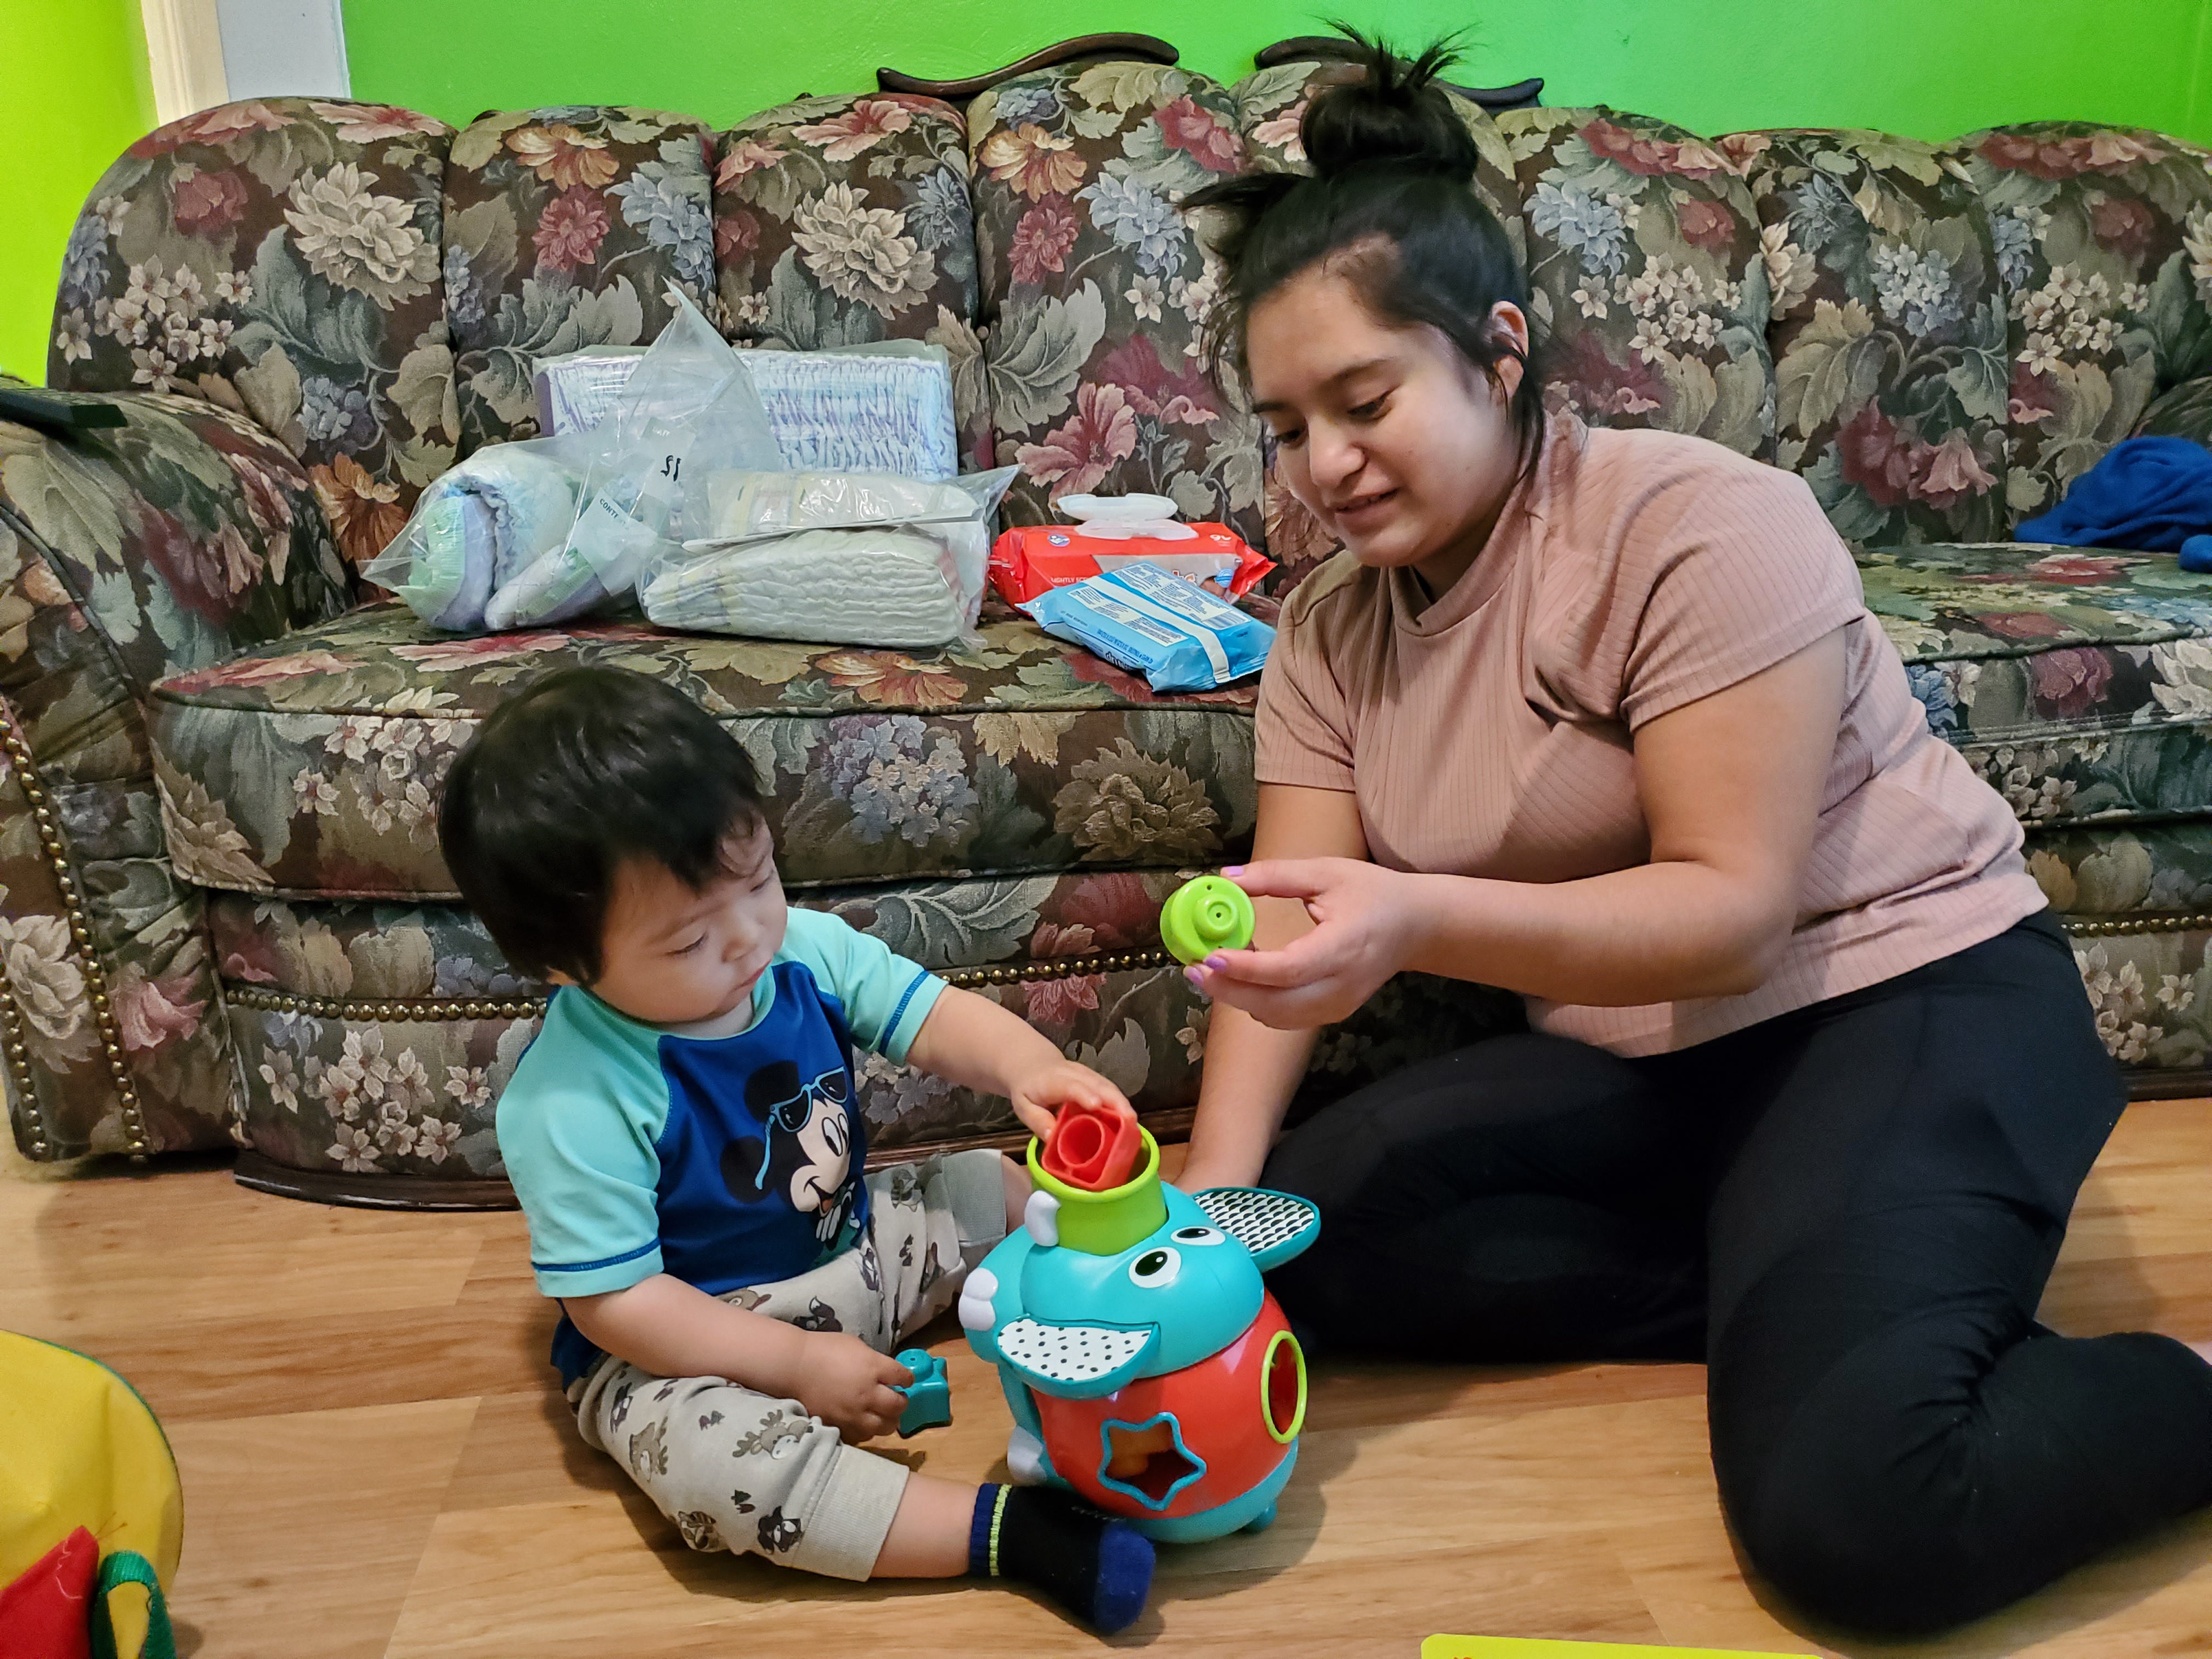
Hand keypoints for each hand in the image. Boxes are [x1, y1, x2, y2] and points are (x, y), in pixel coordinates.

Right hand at [790, 1331, 911, 1442]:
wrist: (793, 1367)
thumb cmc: (824, 1350)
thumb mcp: (855, 1346)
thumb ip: (874, 1362)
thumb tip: (887, 1374)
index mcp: (873, 1368)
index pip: (903, 1378)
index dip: (906, 1379)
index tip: (904, 1380)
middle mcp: (868, 1394)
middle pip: (899, 1406)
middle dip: (901, 1402)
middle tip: (895, 1399)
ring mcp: (854, 1414)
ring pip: (885, 1427)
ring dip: (887, 1419)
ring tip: (881, 1413)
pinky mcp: (841, 1428)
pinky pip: (864, 1436)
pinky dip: (867, 1429)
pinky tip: (862, 1421)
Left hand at [1007, 1059, 1131, 1142]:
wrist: (1033, 1065)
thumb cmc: (1028, 1089)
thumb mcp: (1023, 1106)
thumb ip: (1037, 1119)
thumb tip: (1051, 1136)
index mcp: (1053, 1081)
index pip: (1071, 1085)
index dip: (1084, 1094)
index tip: (1096, 1105)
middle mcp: (1074, 1074)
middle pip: (1098, 1084)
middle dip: (1115, 1100)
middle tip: (1129, 1120)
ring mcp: (1088, 1074)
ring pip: (1108, 1086)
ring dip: (1122, 1103)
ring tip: (1133, 1124)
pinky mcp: (1096, 1079)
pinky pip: (1111, 1090)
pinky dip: (1121, 1104)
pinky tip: (1128, 1120)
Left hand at [1185, 858, 1424, 1028]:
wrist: (1415, 926)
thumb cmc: (1372, 893)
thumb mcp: (1327, 872)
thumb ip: (1276, 875)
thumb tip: (1225, 878)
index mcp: (1344, 947)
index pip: (1290, 969)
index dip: (1248, 967)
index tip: (1211, 955)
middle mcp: (1341, 986)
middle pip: (1276, 1004)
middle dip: (1229, 990)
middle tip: (1193, 967)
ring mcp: (1338, 1006)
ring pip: (1276, 1017)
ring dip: (1239, 997)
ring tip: (1211, 967)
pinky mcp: (1332, 1014)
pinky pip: (1285, 1018)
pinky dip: (1257, 1001)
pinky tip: (1241, 975)